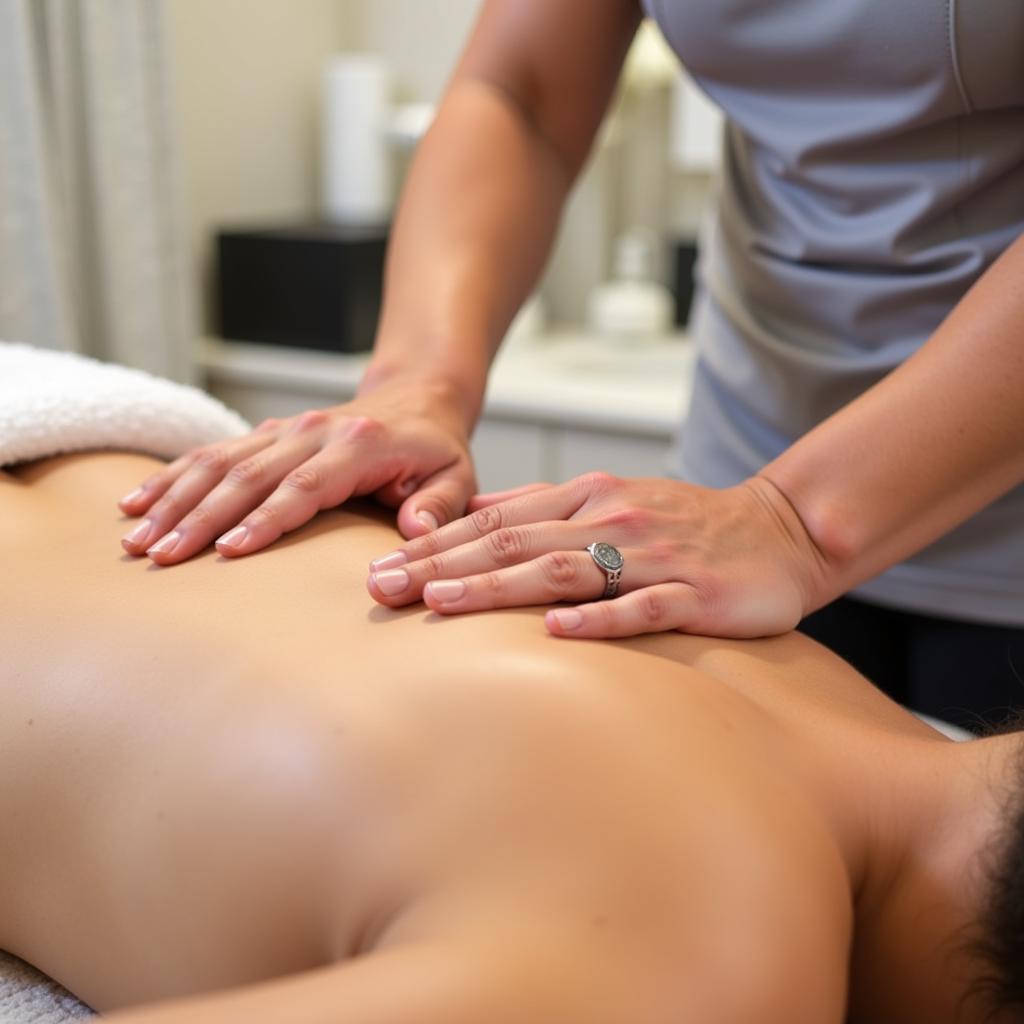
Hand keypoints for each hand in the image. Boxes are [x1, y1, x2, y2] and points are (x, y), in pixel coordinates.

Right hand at [118, 379, 476, 564]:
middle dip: (200, 516)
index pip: (304, 486)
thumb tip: (417, 530)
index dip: (265, 518)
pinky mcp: (266, 433)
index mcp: (358, 445)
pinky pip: (211, 452)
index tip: (228, 551)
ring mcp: (285, 429)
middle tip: (162, 556)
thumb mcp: (458, 476)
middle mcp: (312, 431)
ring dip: (174, 498)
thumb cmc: (436, 450)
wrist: (418, 399)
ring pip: (219, 461)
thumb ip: (441, 504)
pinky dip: (172, 477)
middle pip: (247, 475)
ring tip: (135, 538)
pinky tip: (136, 502)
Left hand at [366, 472, 830, 638]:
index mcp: (586, 498)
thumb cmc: (683, 524)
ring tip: (442, 602)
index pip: (496, 521)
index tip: (380, 568)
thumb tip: (473, 518)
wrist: (777, 532)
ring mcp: (651, 555)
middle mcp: (610, 519)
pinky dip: (599, 617)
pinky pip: (641, 606)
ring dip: (498, 586)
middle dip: (441, 565)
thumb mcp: (609, 502)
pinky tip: (558, 631)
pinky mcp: (692, 593)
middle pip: (513, 543)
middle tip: (382, 588)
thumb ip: (544, 512)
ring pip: (562, 570)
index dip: (434, 544)